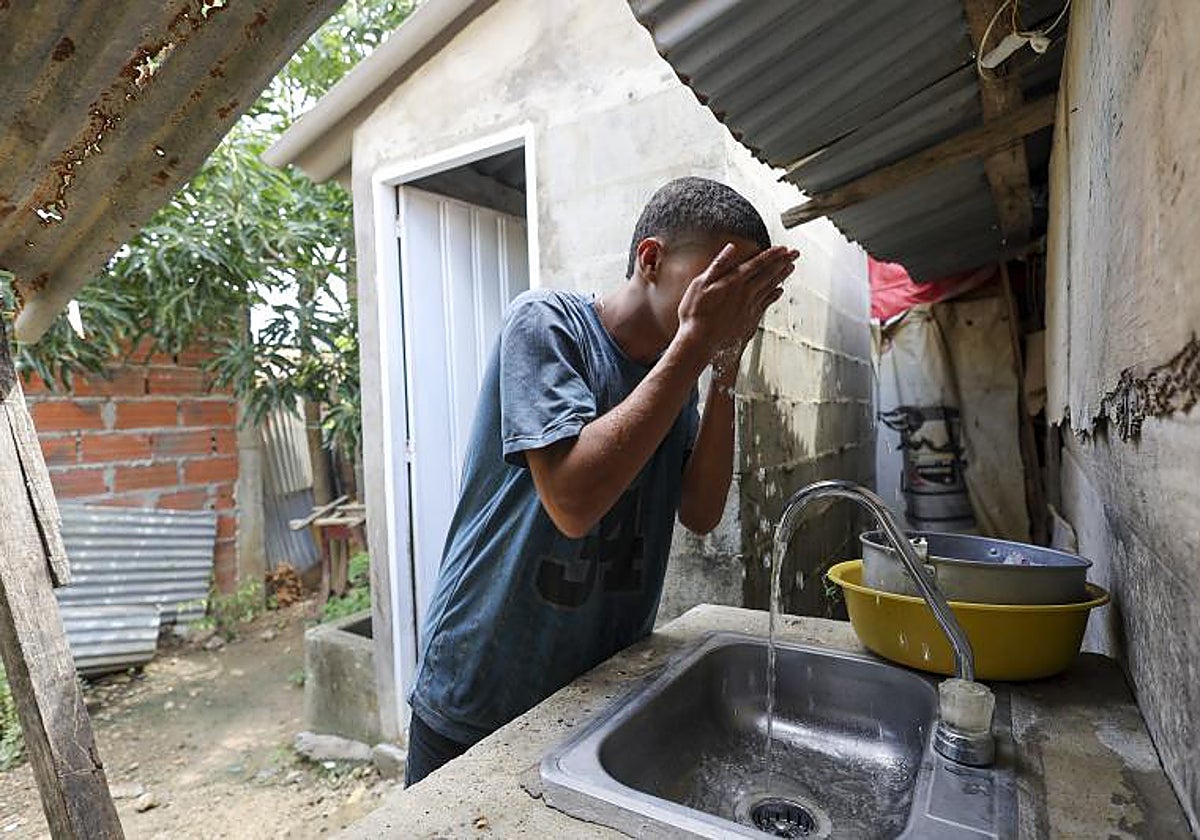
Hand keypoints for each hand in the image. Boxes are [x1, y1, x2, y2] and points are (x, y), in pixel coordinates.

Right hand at [676, 243, 797, 380]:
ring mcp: (749, 307)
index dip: (772, 255)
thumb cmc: (695, 313)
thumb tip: (730, 248)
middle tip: (795, 254)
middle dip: (783, 262)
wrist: (699, 341)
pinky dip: (774, 296)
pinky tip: (779, 292)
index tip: (783, 248)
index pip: (757, 263)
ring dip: (782, 277)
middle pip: (769, 274)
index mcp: (733, 282)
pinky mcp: (749, 320)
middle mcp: (745, 293)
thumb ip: (718, 265)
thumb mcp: (700, 284)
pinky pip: (766, 304)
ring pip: (770, 288)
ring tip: (791, 268)